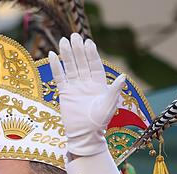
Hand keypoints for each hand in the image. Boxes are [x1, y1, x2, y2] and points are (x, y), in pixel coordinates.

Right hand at [48, 34, 126, 156]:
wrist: (84, 134)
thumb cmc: (99, 122)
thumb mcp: (109, 105)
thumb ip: (114, 90)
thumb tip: (124, 77)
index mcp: (99, 83)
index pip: (94, 65)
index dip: (91, 54)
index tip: (88, 42)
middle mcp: (86, 82)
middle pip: (81, 63)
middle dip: (78, 50)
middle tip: (73, 36)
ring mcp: (75, 87)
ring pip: (70, 67)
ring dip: (67, 54)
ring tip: (63, 41)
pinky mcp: (64, 93)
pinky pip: (59, 77)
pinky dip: (56, 66)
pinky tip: (52, 55)